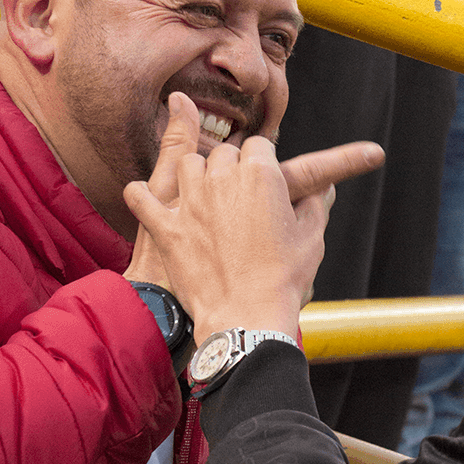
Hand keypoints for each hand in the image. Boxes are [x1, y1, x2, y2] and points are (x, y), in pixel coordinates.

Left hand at [123, 94, 383, 335]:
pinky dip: (141, 195)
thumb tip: (323, 189)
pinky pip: (141, 197)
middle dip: (231, 168)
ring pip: (187, 166)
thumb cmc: (282, 281)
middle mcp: (223, 178)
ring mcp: (191, 202)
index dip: (261, 162)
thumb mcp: (311, 239)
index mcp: (261, 175)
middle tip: (237, 196)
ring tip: (202, 195)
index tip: (262, 179)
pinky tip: (147, 198)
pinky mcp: (167, 228)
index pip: (259, 146)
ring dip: (195, 175)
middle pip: (223, 153)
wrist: (247, 317)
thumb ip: (315, 205)